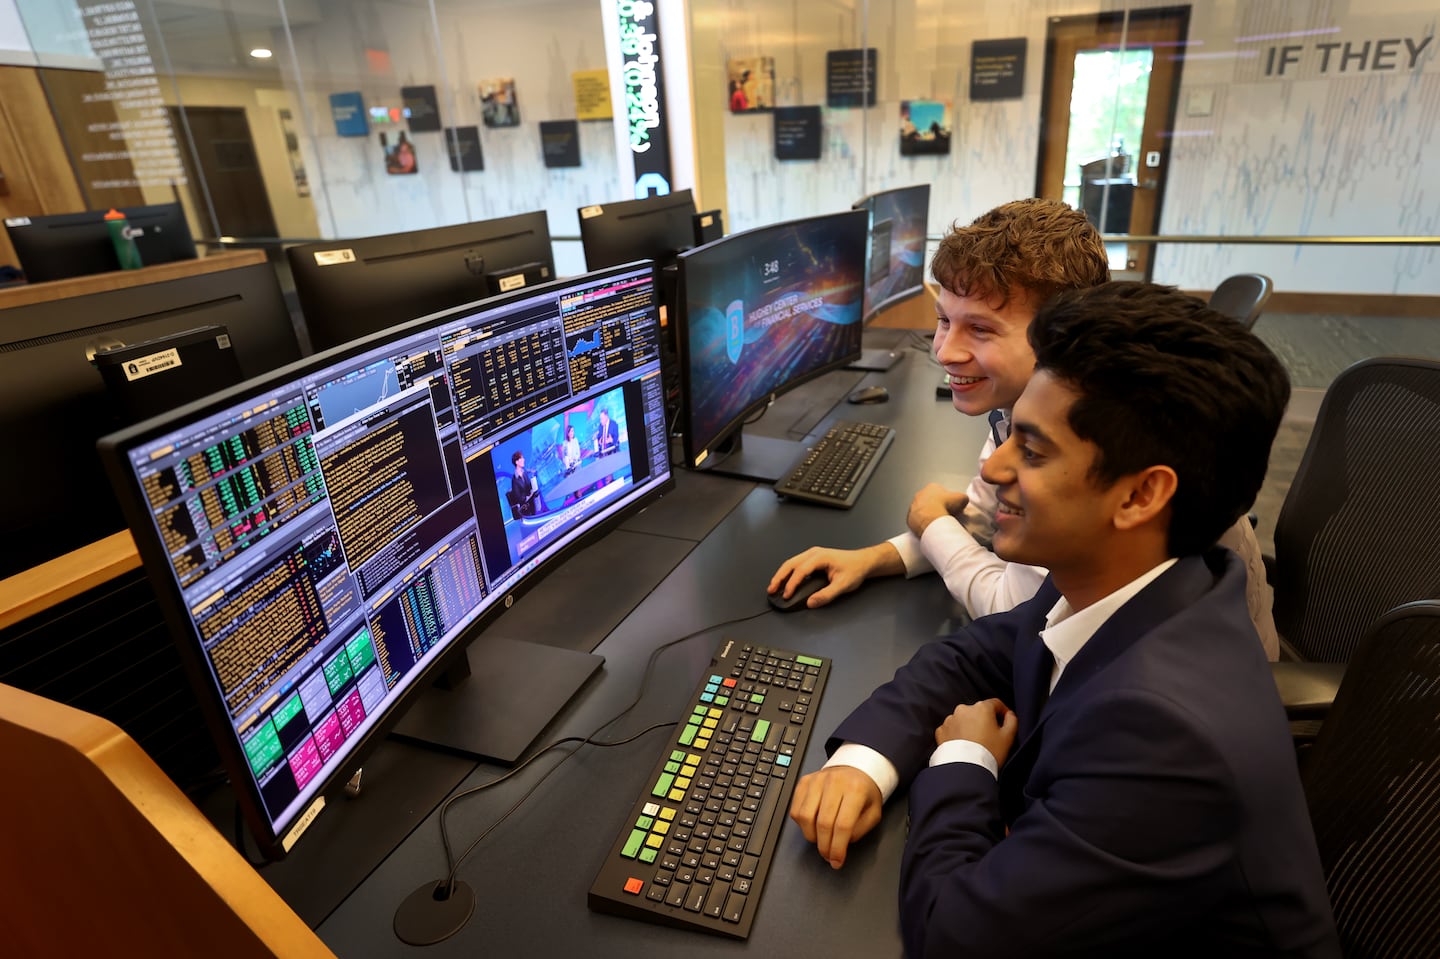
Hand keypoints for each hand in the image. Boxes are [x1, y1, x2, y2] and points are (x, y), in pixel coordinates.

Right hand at [767, 544, 902, 607]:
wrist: (863, 561)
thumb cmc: (855, 570)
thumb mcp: (843, 585)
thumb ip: (826, 595)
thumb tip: (811, 602)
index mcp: (820, 557)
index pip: (800, 570)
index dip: (792, 584)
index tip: (787, 595)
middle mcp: (813, 553)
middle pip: (790, 564)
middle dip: (779, 577)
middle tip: (771, 590)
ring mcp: (812, 554)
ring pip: (791, 563)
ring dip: (781, 574)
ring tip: (774, 587)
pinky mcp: (812, 559)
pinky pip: (796, 564)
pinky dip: (788, 573)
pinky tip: (785, 581)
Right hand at [789, 765, 882, 868]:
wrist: (855, 769)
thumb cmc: (864, 793)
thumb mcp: (873, 813)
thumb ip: (859, 830)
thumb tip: (840, 845)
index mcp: (855, 789)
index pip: (843, 825)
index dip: (837, 848)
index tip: (837, 861)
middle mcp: (834, 782)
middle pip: (823, 823)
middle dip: (824, 846)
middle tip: (828, 856)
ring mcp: (816, 780)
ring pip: (805, 817)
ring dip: (811, 836)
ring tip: (820, 840)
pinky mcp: (803, 782)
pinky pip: (795, 810)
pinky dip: (802, 824)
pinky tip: (812, 825)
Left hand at [907, 483, 969, 537]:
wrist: (930, 519)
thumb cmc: (944, 506)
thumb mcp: (961, 498)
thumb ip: (962, 497)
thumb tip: (963, 500)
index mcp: (932, 487)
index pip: (940, 492)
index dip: (948, 500)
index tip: (952, 507)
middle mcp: (920, 494)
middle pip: (931, 501)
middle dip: (937, 507)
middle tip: (945, 515)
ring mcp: (913, 506)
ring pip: (923, 510)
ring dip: (929, 515)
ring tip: (938, 522)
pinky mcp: (909, 517)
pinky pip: (918, 520)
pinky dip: (923, 523)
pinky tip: (930, 527)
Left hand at [936, 698, 1017, 766]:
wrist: (965, 769)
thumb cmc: (989, 752)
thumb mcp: (1008, 737)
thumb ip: (1012, 721)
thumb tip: (1009, 715)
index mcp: (981, 708)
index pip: (995, 704)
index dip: (1003, 711)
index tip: (1005, 721)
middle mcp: (964, 709)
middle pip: (978, 711)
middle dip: (984, 721)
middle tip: (989, 736)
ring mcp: (950, 719)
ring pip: (964, 719)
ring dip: (969, 727)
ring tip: (975, 743)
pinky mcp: (941, 731)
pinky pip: (952, 729)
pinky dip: (957, 734)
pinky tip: (963, 745)